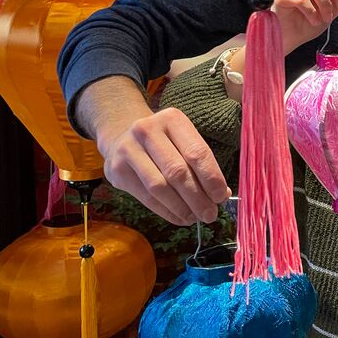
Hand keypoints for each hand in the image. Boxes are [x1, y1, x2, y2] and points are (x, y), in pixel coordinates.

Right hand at [90, 95, 230, 225]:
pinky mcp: (116, 170)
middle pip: (177, 171)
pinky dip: (165, 211)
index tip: (221, 197)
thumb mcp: (183, 141)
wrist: (121, 135)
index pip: (197, 152)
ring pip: (159, 186)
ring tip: (195, 218)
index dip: (211, 178)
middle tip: (210, 215)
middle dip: (197, 198)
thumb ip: (201, 164)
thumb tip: (221, 195)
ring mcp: (129, 149)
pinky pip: (145, 197)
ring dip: (181, 207)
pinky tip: (179, 217)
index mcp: (172, 119)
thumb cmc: (163, 141)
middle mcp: (148, 131)